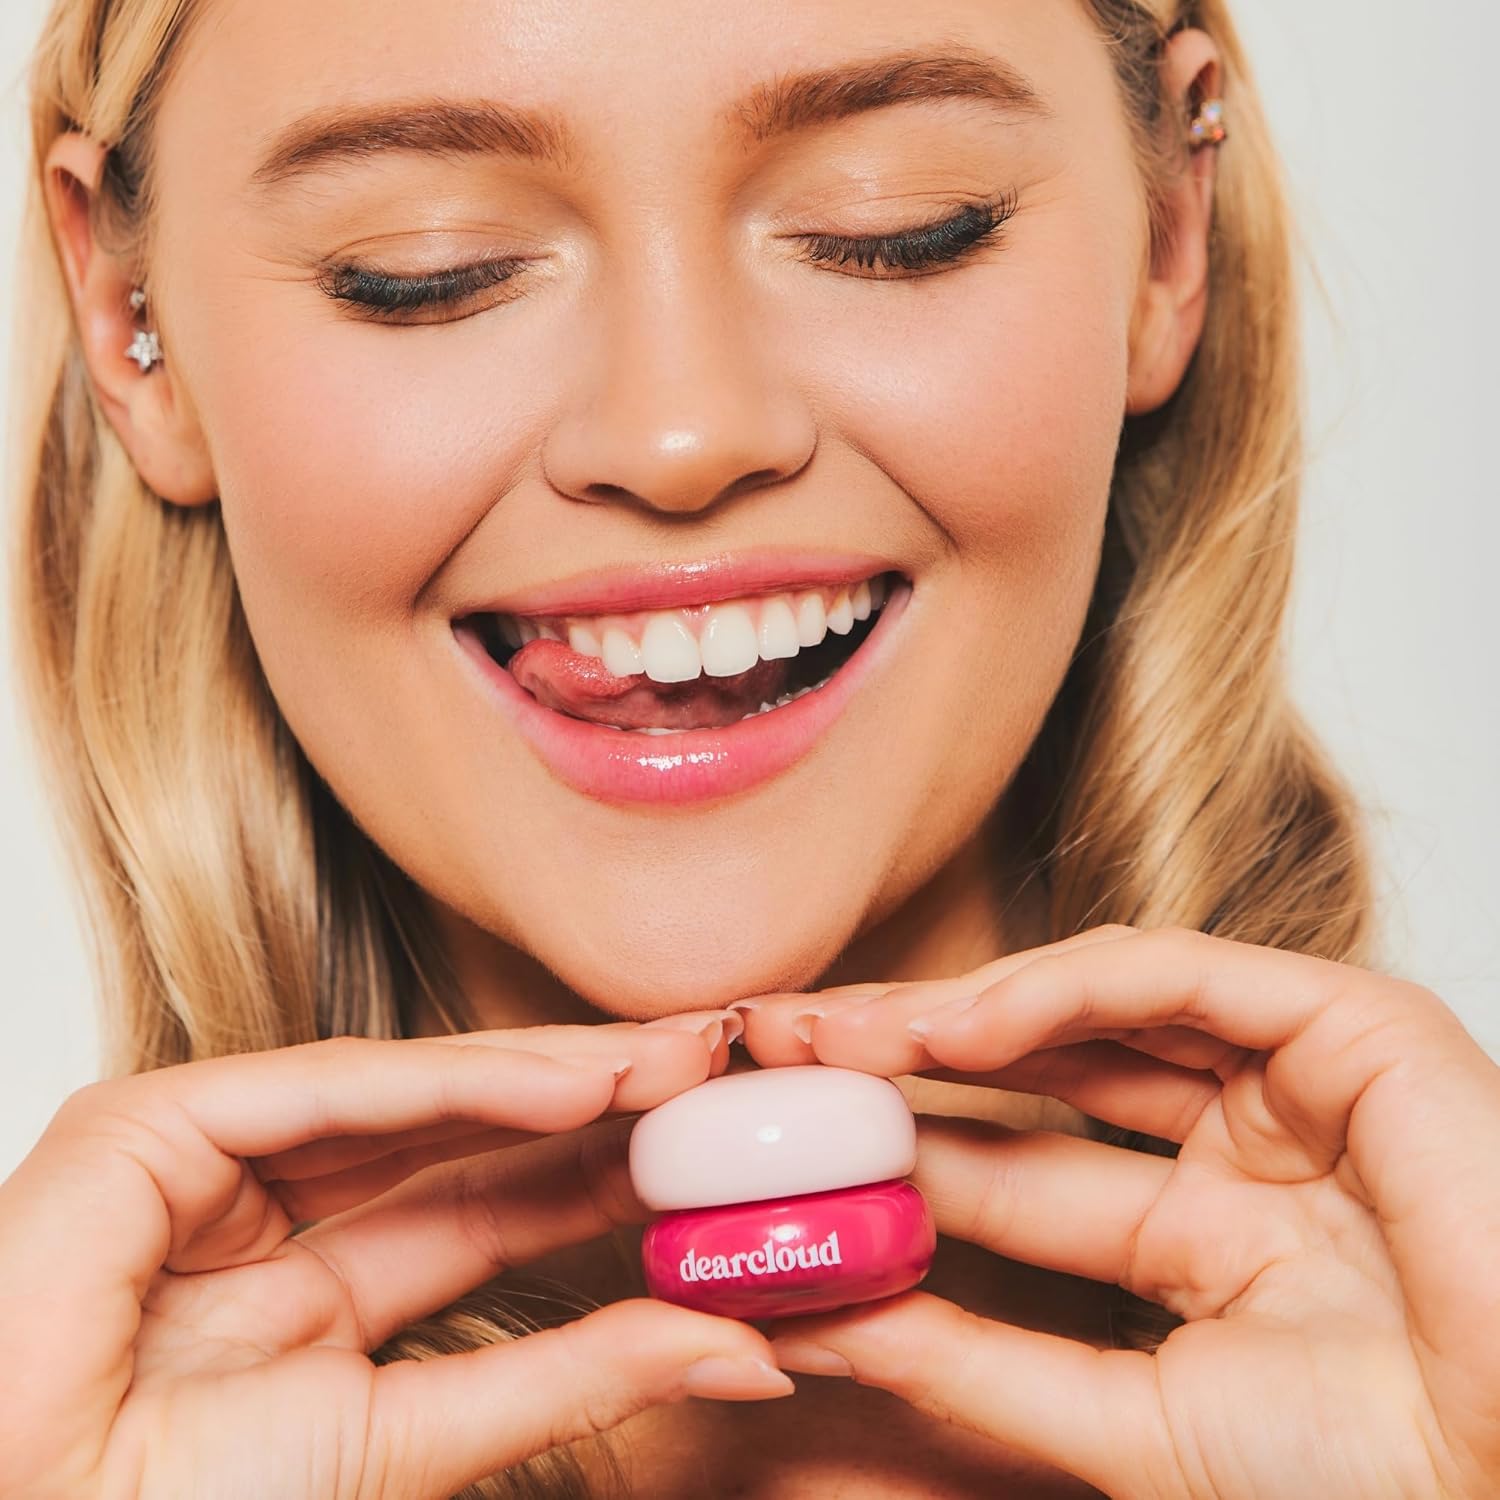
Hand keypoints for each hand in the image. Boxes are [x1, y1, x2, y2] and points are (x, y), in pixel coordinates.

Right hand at [0, 1010, 794, 1499]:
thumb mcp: (411, 1442)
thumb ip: (568, 1382)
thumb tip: (742, 1352)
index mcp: (316, 1307)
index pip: (490, 1211)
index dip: (604, 1173)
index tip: (713, 1147)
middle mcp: (267, 1222)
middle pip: (466, 1142)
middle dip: (593, 1103)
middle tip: (715, 1069)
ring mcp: (209, 1163)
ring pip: (416, 1098)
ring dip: (553, 1072)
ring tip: (675, 1061)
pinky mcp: (155, 1122)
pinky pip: (338, 1090)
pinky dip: (463, 1077)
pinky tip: (577, 1077)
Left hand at [735, 926, 1499, 1498]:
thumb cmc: (1373, 1486)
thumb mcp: (1130, 1422)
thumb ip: (982, 1369)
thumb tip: (825, 1323)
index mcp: (1201, 1242)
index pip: (1012, 1172)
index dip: (894, 1152)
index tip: (778, 1142)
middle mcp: (1243, 1149)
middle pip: (1034, 1075)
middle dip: (902, 1060)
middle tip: (773, 1048)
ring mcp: (1295, 1084)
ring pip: (1090, 1010)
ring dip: (954, 1012)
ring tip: (830, 1031)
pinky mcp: (1352, 1028)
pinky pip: (1177, 977)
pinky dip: (1061, 986)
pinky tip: (955, 1023)